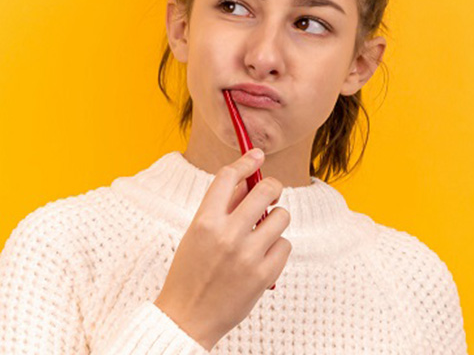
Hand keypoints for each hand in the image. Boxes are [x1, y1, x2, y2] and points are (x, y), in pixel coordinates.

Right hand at [154, 149, 291, 350]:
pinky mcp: (264, 275)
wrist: (188, 318)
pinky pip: (285, 245)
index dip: (246, 161)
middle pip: (265, 190)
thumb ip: (221, 206)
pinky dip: (277, 247)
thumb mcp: (196, 233)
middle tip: (271, 193)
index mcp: (204, 221)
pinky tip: (262, 255)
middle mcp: (227, 235)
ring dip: (276, 219)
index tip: (256, 155)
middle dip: (272, 187)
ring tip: (263, 231)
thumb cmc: (190, 272)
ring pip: (281, 216)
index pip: (229, 177)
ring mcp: (248, 255)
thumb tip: (247, 179)